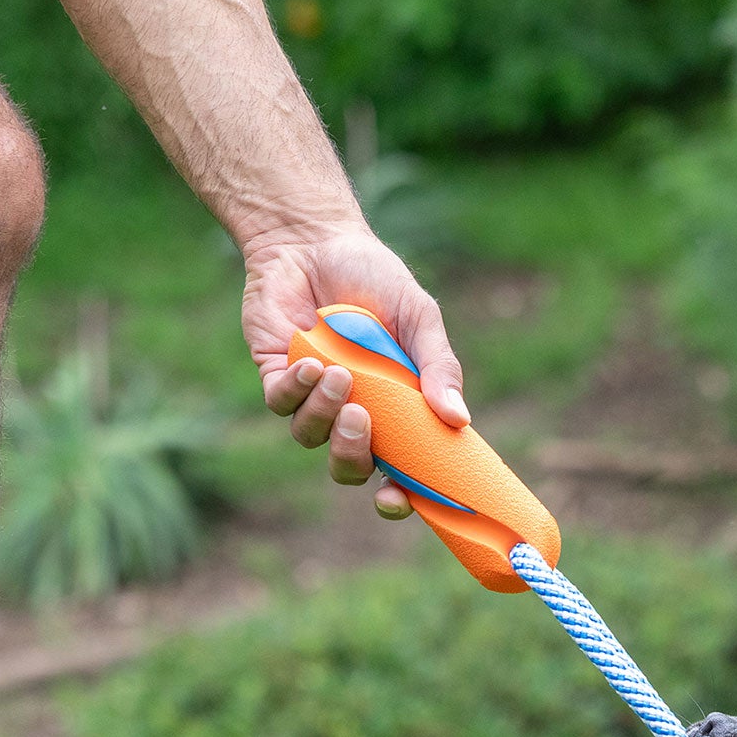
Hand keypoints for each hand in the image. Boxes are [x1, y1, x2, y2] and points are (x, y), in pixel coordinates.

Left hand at [242, 222, 468, 518]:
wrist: (314, 239)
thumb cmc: (374, 278)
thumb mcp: (419, 318)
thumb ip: (439, 367)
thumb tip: (459, 420)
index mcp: (393, 411)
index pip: (398, 471)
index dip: (398, 497)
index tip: (397, 498)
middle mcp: (352, 413)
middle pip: (348, 469)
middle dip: (353, 455)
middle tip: (362, 420)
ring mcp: (312, 399)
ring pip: (311, 437)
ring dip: (325, 413)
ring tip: (338, 372)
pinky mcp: (276, 377)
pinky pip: (281, 404)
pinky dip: (297, 389)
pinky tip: (311, 360)